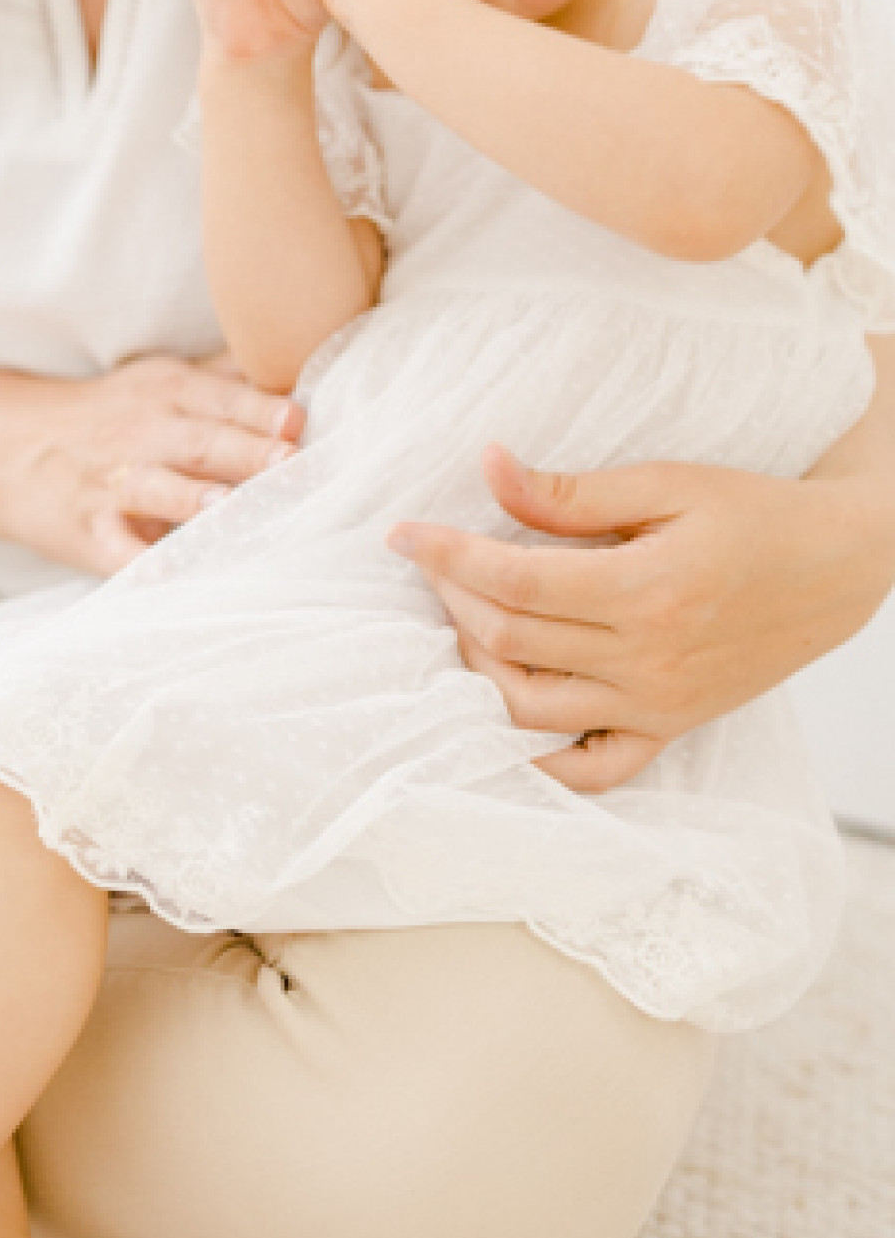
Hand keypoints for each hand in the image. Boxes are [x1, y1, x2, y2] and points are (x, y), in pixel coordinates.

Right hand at [0, 352, 303, 574]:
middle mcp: (143, 433)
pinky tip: (166, 573)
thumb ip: (228, 375)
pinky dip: (140, 563)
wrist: (2, 446)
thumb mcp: (161, 379)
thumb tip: (304, 358)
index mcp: (170, 393)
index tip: (301, 422)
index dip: (262, 411)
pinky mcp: (88, 531)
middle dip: (246, 454)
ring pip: (159, 491)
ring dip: (195, 501)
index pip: (223, 399)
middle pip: (202, 442)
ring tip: (230, 510)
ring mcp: (112, 484)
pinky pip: (118, 551)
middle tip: (290, 465)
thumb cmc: (107, 415)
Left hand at [388, 440, 891, 789]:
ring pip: (530, 710)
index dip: (446, 555)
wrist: (836, 568)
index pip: (514, 583)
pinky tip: (498, 722)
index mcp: (645, 591)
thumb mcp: (665, 483)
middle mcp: (647, 660)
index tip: (402, 534)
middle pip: (510, 644)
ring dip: (477, 666)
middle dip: (452, 598)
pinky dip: (536, 759)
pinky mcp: (668, 728)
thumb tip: (487, 468)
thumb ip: (569, 493)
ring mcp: (657, 705)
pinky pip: (591, 768)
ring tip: (461, 616)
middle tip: (433, 560)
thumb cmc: (751, 513)